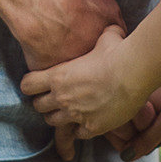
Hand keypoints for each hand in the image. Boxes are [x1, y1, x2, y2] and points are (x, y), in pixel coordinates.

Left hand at [16, 0, 123, 158]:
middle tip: (55, 98)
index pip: (27, 85)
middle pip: (38, 106)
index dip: (31, 84)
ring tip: (69, 111)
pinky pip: (77, 133)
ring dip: (60, 116)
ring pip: (53, 122)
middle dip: (45, 102)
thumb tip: (111, 28)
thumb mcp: (106, 37)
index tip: (38, 83)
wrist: (133, 73)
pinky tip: (89, 120)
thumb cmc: (117, 52)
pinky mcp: (92, 127)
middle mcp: (62, 97)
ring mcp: (76, 114)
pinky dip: (81, 128)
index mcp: (58, 76)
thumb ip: (102, 35)